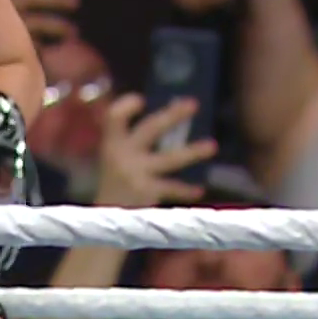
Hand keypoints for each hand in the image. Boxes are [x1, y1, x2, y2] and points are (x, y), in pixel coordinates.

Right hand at [92, 95, 216, 208]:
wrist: (104, 218)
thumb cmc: (113, 183)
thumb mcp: (112, 158)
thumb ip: (130, 141)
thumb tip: (166, 119)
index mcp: (111, 144)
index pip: (114, 118)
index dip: (125, 106)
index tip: (140, 99)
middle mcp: (121, 155)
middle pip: (150, 129)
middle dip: (173, 116)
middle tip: (194, 103)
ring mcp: (135, 174)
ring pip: (169, 159)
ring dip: (192, 152)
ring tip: (213, 146)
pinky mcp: (146, 192)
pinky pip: (172, 188)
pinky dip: (185, 190)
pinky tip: (199, 191)